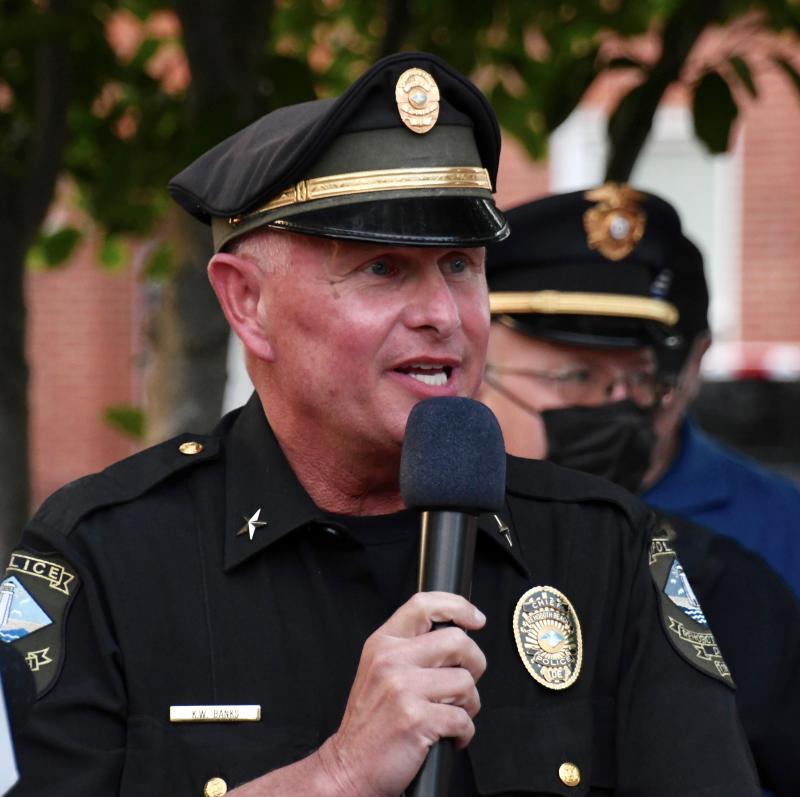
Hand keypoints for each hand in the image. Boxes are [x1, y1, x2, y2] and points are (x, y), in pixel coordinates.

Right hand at [317, 591, 486, 796]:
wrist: (349, 767)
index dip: (458, 606)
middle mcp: (391, 660)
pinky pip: (463, 719)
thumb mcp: (378, 669)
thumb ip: (409, 647)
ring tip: (451, 714)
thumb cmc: (370, 722)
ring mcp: (403, 689)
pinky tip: (449, 737)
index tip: (476, 619)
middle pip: (457, 641)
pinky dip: (464, 733)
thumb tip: (455, 634)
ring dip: (469, 705)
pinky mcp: (416, 719)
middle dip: (474, 664)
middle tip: (464, 683)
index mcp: (383, 643)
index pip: (423, 605)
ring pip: (465, 682)